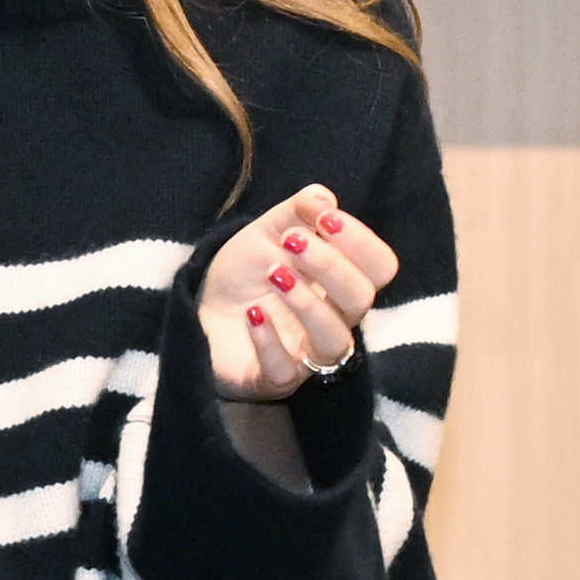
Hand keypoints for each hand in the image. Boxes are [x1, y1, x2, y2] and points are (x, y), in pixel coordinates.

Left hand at [194, 183, 395, 399]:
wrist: (198, 310)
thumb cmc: (245, 274)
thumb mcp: (267, 232)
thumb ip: (296, 212)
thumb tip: (323, 198)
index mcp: (341, 283)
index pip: (380, 266)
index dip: (360, 240)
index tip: (323, 217)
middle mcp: (334, 320)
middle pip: (362, 300)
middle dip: (330, 265)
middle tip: (291, 242)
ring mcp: (307, 355)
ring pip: (335, 339)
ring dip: (308, 302)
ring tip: (274, 274)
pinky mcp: (273, 380)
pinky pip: (285, 371)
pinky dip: (270, 340)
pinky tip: (253, 314)